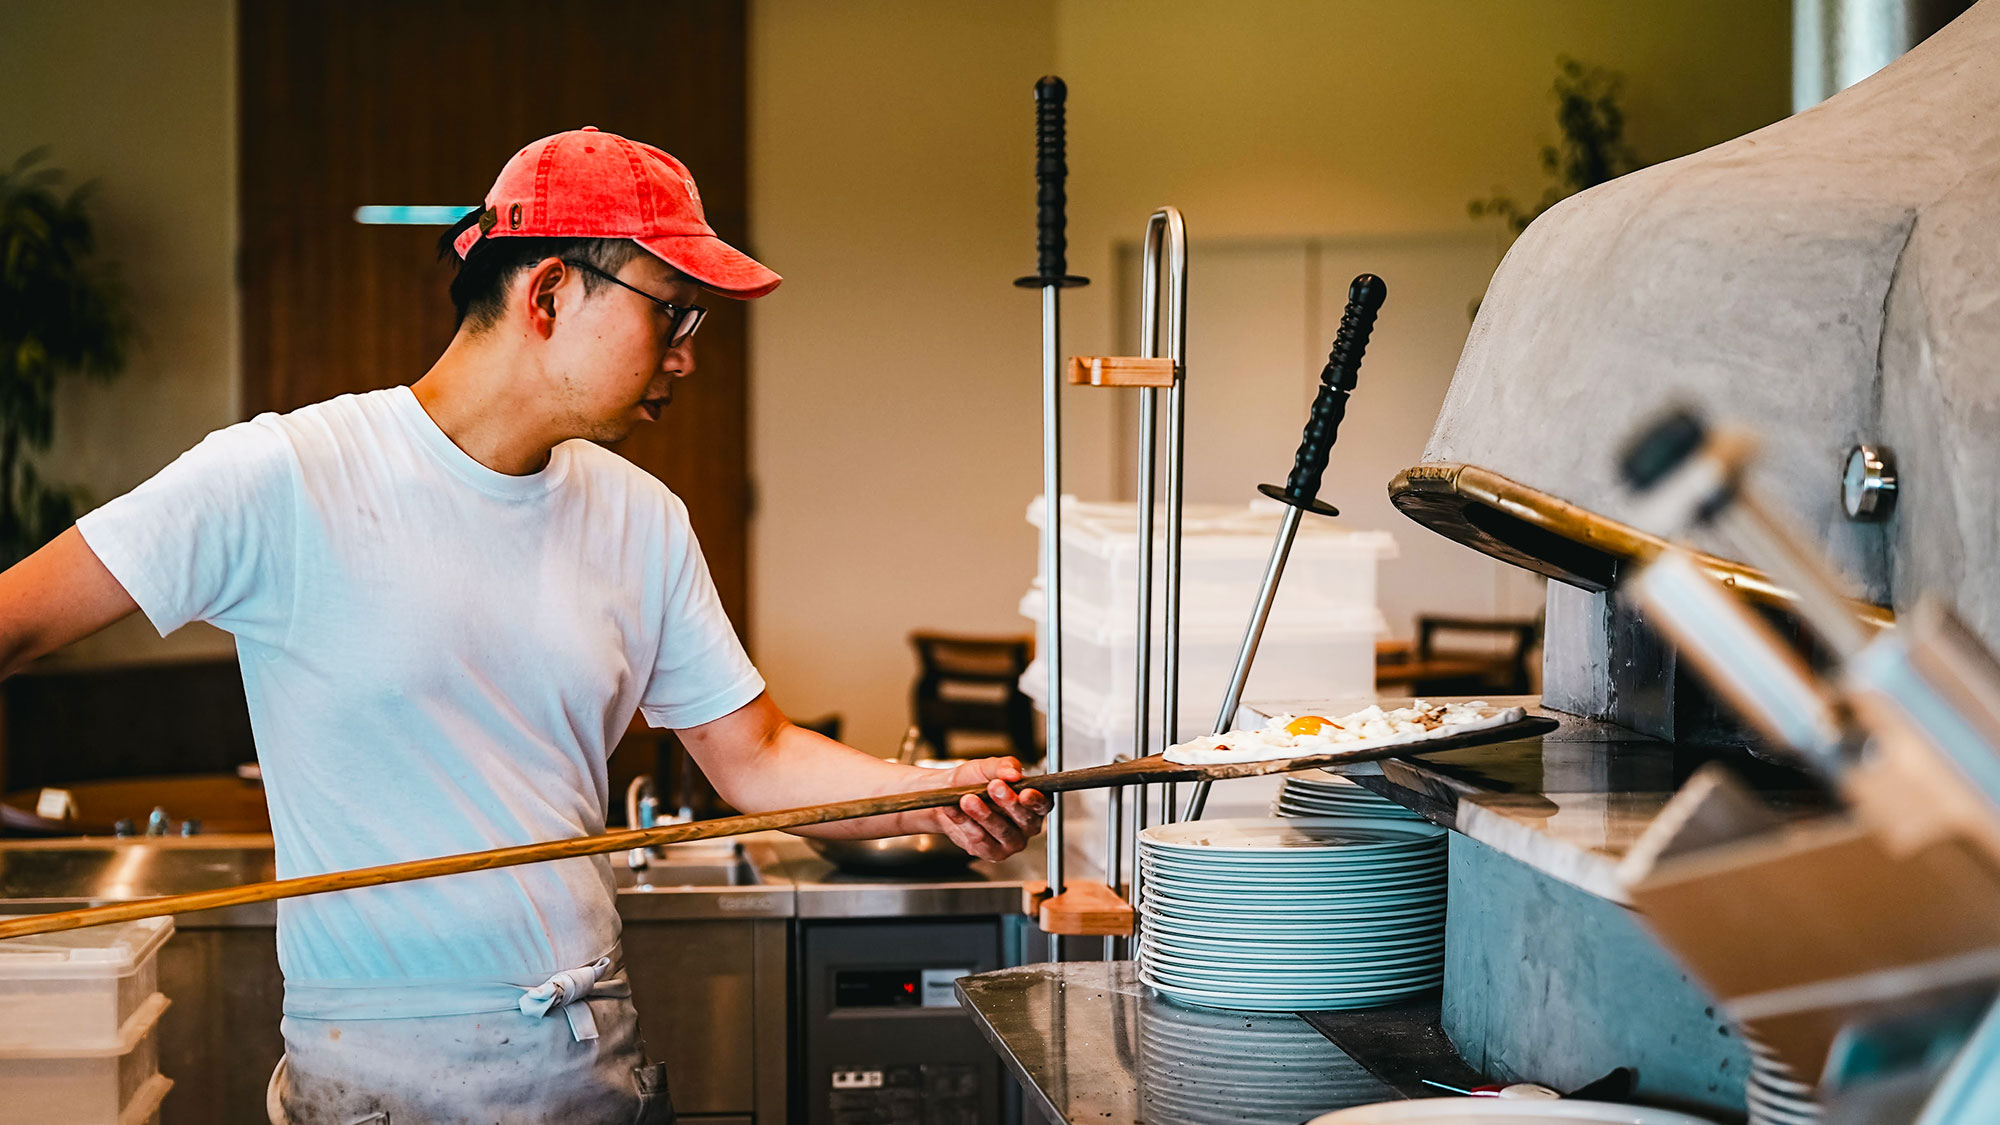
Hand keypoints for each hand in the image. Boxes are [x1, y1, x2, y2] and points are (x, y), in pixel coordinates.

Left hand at [916, 757, 1051, 861]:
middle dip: (1008, 803)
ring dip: (983, 814)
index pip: (1043, 804)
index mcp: (1032, 803)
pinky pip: (981, 840)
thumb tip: (1014, 773)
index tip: (1024, 793)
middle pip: (1025, 819)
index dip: (1036, 800)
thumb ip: (1003, 766)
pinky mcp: (992, 853)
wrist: (946, 795)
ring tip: (967, 799)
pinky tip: (955, 810)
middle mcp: (1026, 825)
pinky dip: (966, 824)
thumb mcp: (987, 767)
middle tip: (993, 787)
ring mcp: (1011, 842)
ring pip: (1002, 831)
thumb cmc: (973, 781)